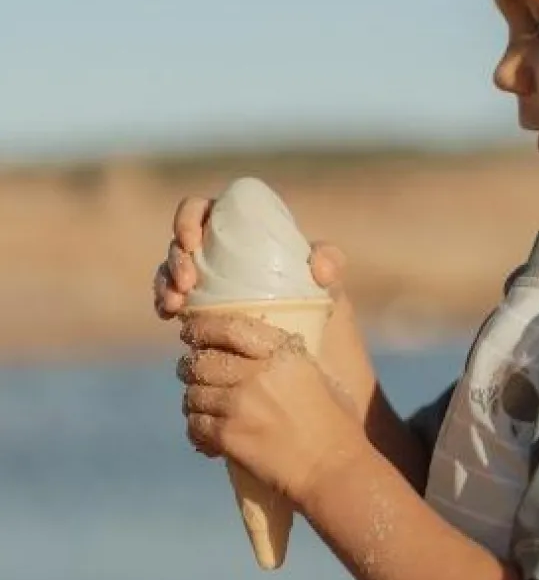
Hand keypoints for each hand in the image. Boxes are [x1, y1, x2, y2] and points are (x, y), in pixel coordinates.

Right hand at [153, 195, 377, 422]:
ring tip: (175, 306)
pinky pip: (172, 300)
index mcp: (249, 236)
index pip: (209, 211)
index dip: (190, 217)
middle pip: (183, 241)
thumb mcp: (332, 289)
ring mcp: (210, 284)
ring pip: (171, 271)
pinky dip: (165, 301)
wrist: (317, 369)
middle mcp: (225, 255)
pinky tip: (171, 314)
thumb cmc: (325, 319)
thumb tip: (318, 268)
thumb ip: (332, 263)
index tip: (192, 241)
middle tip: (186, 283)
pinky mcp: (200, 313)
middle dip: (174, 257)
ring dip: (164, 282)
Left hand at [178, 311, 368, 507]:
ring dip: (194, 398)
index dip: (202, 327)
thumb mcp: (319, 377)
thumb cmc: (336, 424)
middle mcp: (256, 373)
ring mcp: (239, 404)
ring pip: (194, 392)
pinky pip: (195, 423)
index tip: (192, 332)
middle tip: (192, 371)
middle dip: (191, 365)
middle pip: (203, 360)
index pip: (228, 327)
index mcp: (282, 354)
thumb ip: (290, 360)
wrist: (331, 468)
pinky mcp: (228, 435)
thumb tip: (266, 353)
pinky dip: (196, 426)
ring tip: (201, 404)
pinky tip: (205, 432)